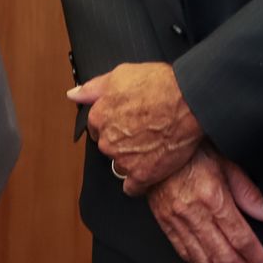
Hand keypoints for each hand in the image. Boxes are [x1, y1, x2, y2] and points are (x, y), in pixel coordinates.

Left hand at [67, 62, 201, 192]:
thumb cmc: (160, 85)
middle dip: (122, 141)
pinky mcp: (142, 175)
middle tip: (143, 132)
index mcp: (99, 116)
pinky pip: (133, 187)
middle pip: (109, 146)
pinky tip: (150, 169)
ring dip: (132, 160)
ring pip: (121, 165)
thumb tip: (73, 94)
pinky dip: (140, 181)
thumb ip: (93, 88)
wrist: (189, 102)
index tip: (126, 121)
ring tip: (152, 146)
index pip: (97, 127)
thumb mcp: (121, 75)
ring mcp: (124, 159)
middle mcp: (107, 140)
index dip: (113, 122)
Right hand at [145, 147, 262, 262]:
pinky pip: (184, 252)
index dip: (256, 257)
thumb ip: (248, 192)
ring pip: (203, 259)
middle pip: (223, 254)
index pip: (240, 237)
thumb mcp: (227, 163)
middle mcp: (193, 212)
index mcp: (212, 196)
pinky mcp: (165, 223)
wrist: (155, 145)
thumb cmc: (191, 150)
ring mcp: (176, 220)